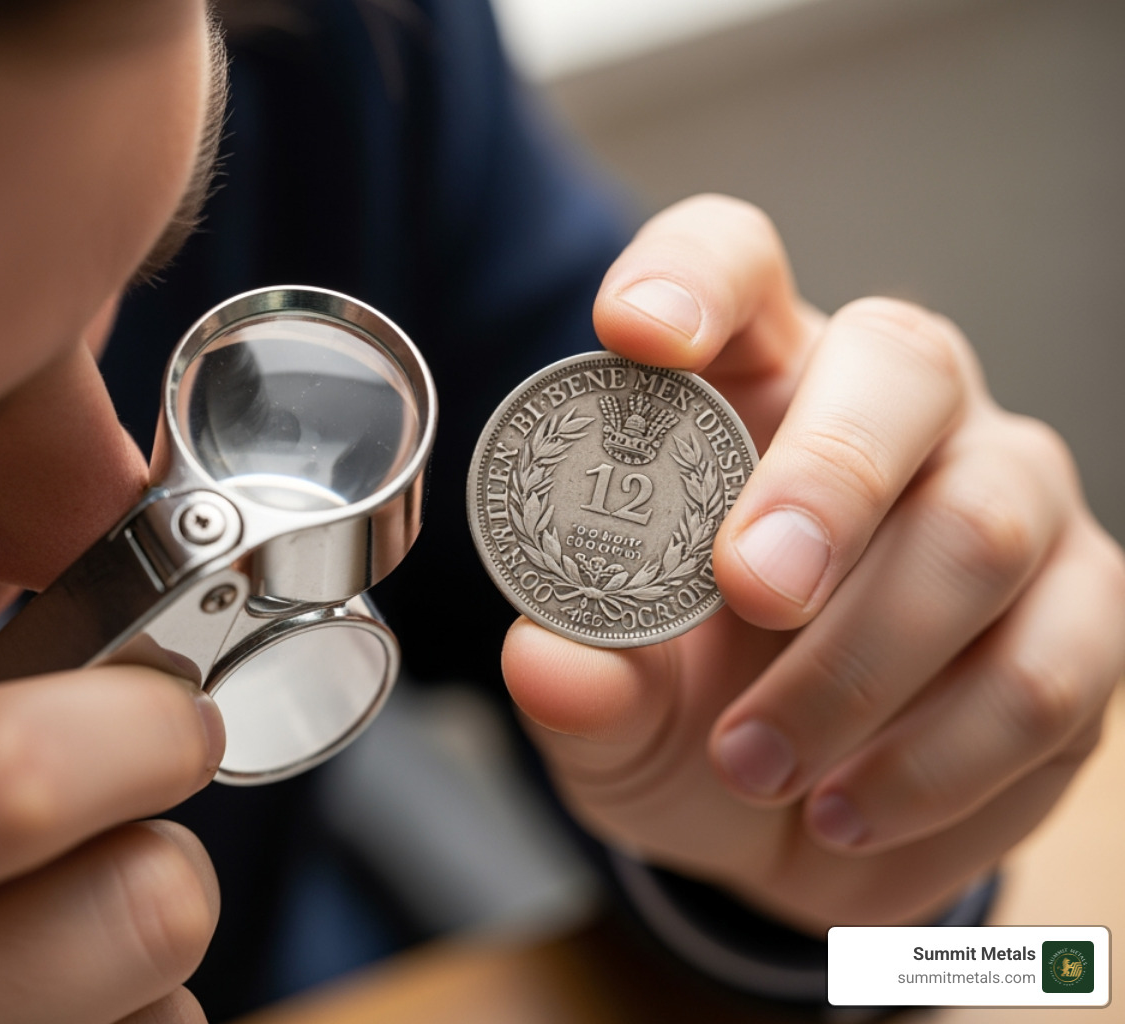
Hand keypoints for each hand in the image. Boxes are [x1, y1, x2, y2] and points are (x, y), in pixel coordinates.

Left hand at [503, 194, 1124, 931]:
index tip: (635, 330)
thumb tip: (547, 664)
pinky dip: (935, 764)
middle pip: (900, 363)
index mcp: (749, 383)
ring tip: (753, 767)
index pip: (732, 262)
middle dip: (826, 479)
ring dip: (858, 670)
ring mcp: (1008, 496)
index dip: (691, 277)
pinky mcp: (1083, 612)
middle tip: (753, 590)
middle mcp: (895, 406)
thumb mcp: (612, 713)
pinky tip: (844, 813)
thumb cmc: (687, 714)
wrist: (791, 824)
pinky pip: (1043, 675)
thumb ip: (584, 685)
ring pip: (980, 530)